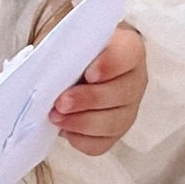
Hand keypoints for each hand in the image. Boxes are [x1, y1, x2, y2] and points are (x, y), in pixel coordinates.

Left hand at [51, 23, 147, 155]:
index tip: (88, 74)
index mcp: (128, 48)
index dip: (110, 65)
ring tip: (56, 117)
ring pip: (113, 123)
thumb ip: (66, 50)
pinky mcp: (115, 132)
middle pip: (121, 94)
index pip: (128, 54)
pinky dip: (80, 139)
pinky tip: (65, 128)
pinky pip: (101, 143)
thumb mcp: (69, 40)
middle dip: (88, 100)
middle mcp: (135, 79)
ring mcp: (128, 109)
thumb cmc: (73, 49)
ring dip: (81, 122)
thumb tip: (50, 69)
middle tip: (61, 102)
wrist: (73, 66)